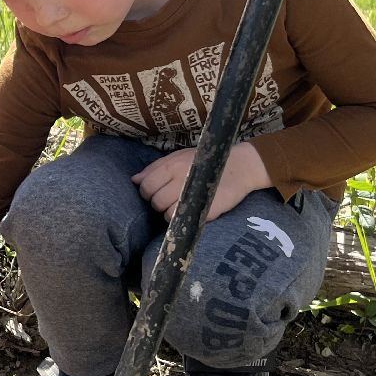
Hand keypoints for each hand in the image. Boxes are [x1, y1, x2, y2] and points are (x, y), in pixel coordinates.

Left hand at [131, 143, 270, 221]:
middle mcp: (179, 178)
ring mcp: (192, 193)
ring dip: (169, 212)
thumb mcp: (180, 157)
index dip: (148, 191)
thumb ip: (156, 168)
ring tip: (181, 204)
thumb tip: (134, 180)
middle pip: (154, 200)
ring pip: (165, 212)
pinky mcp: (204, 207)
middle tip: (171, 198)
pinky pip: (181, 219)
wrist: (241, 166)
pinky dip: (181, 218)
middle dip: (158, 202)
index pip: (146, 184)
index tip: (157, 191)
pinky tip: (190, 210)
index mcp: (172, 164)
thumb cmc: (206, 161)